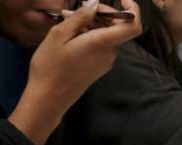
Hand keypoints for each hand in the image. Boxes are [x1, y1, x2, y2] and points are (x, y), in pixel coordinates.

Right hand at [9, 0, 142, 144]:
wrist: (49, 98)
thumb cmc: (50, 67)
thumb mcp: (59, 35)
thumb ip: (80, 17)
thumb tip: (94, 3)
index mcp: (101, 43)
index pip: (132, 26)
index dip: (132, 10)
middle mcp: (109, 53)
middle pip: (116, 26)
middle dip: (99, 13)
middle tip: (73, 10)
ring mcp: (105, 61)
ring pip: (106, 34)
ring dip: (90, 24)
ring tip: (65, 20)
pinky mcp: (99, 67)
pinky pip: (100, 45)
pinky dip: (89, 35)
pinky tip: (70, 34)